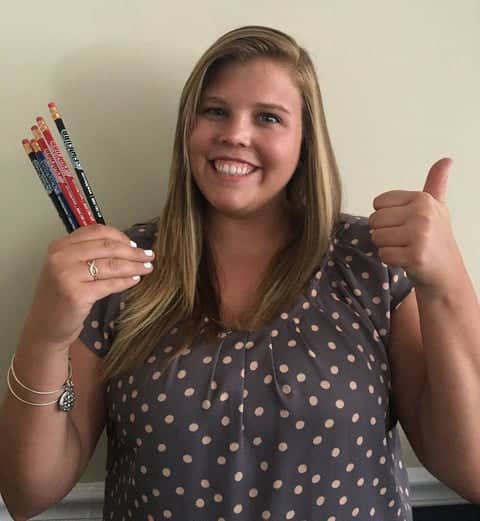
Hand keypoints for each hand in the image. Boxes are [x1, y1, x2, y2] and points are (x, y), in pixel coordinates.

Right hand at [19, 224, 154, 351]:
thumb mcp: (68, 268)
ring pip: (111, 265)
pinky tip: (135, 280)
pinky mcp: (76, 294)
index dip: (120, 237)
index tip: (135, 245)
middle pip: (107, 247)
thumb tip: (128, 246)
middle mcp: (61, 257)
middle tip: (149, 256)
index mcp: (60, 246)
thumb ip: (89, 254)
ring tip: (147, 268)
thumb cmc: (61, 296)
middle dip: (132, 251)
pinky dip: (126, 281)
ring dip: (134, 266)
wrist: (45, 327)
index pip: (96, 231)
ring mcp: (67, 275)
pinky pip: (109, 284)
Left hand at [368, 158, 463, 295]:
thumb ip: (436, 183)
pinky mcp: (414, 255)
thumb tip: (447, 159)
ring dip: (386, 246)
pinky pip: (383, 254)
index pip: (378, 203)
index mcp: (422, 199)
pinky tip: (405, 259)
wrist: (446, 271)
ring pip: (377, 237)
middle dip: (383, 232)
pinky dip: (389, 259)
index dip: (385, 216)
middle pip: (374, 220)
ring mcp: (419, 235)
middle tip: (403, 238)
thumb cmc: (436, 237)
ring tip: (404, 247)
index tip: (403, 223)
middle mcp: (422, 214)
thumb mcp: (437, 206)